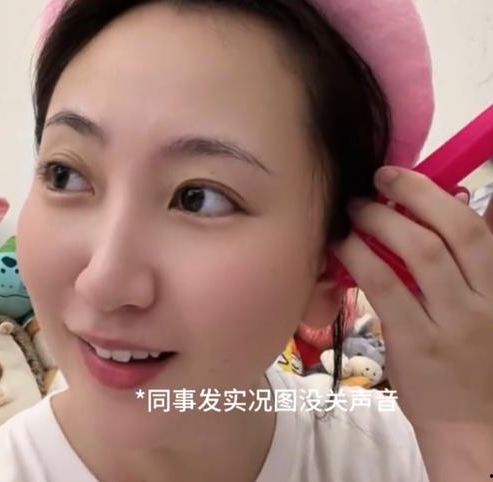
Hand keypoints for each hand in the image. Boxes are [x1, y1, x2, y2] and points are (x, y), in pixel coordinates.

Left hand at [333, 167, 492, 478]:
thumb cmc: (478, 367)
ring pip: (421, 253)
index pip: (480, 230)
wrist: (477, 431)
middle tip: (378, 179)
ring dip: (382, 222)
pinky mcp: (419, 344)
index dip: (438, 196)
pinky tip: (344, 245)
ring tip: (356, 209)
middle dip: (412, 195)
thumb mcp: (487, 311)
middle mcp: (487, 300)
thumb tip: (454, 211)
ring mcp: (455, 323)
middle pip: (453, 231)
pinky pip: (387, 288)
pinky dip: (362, 259)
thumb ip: (472, 268)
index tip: (405, 176)